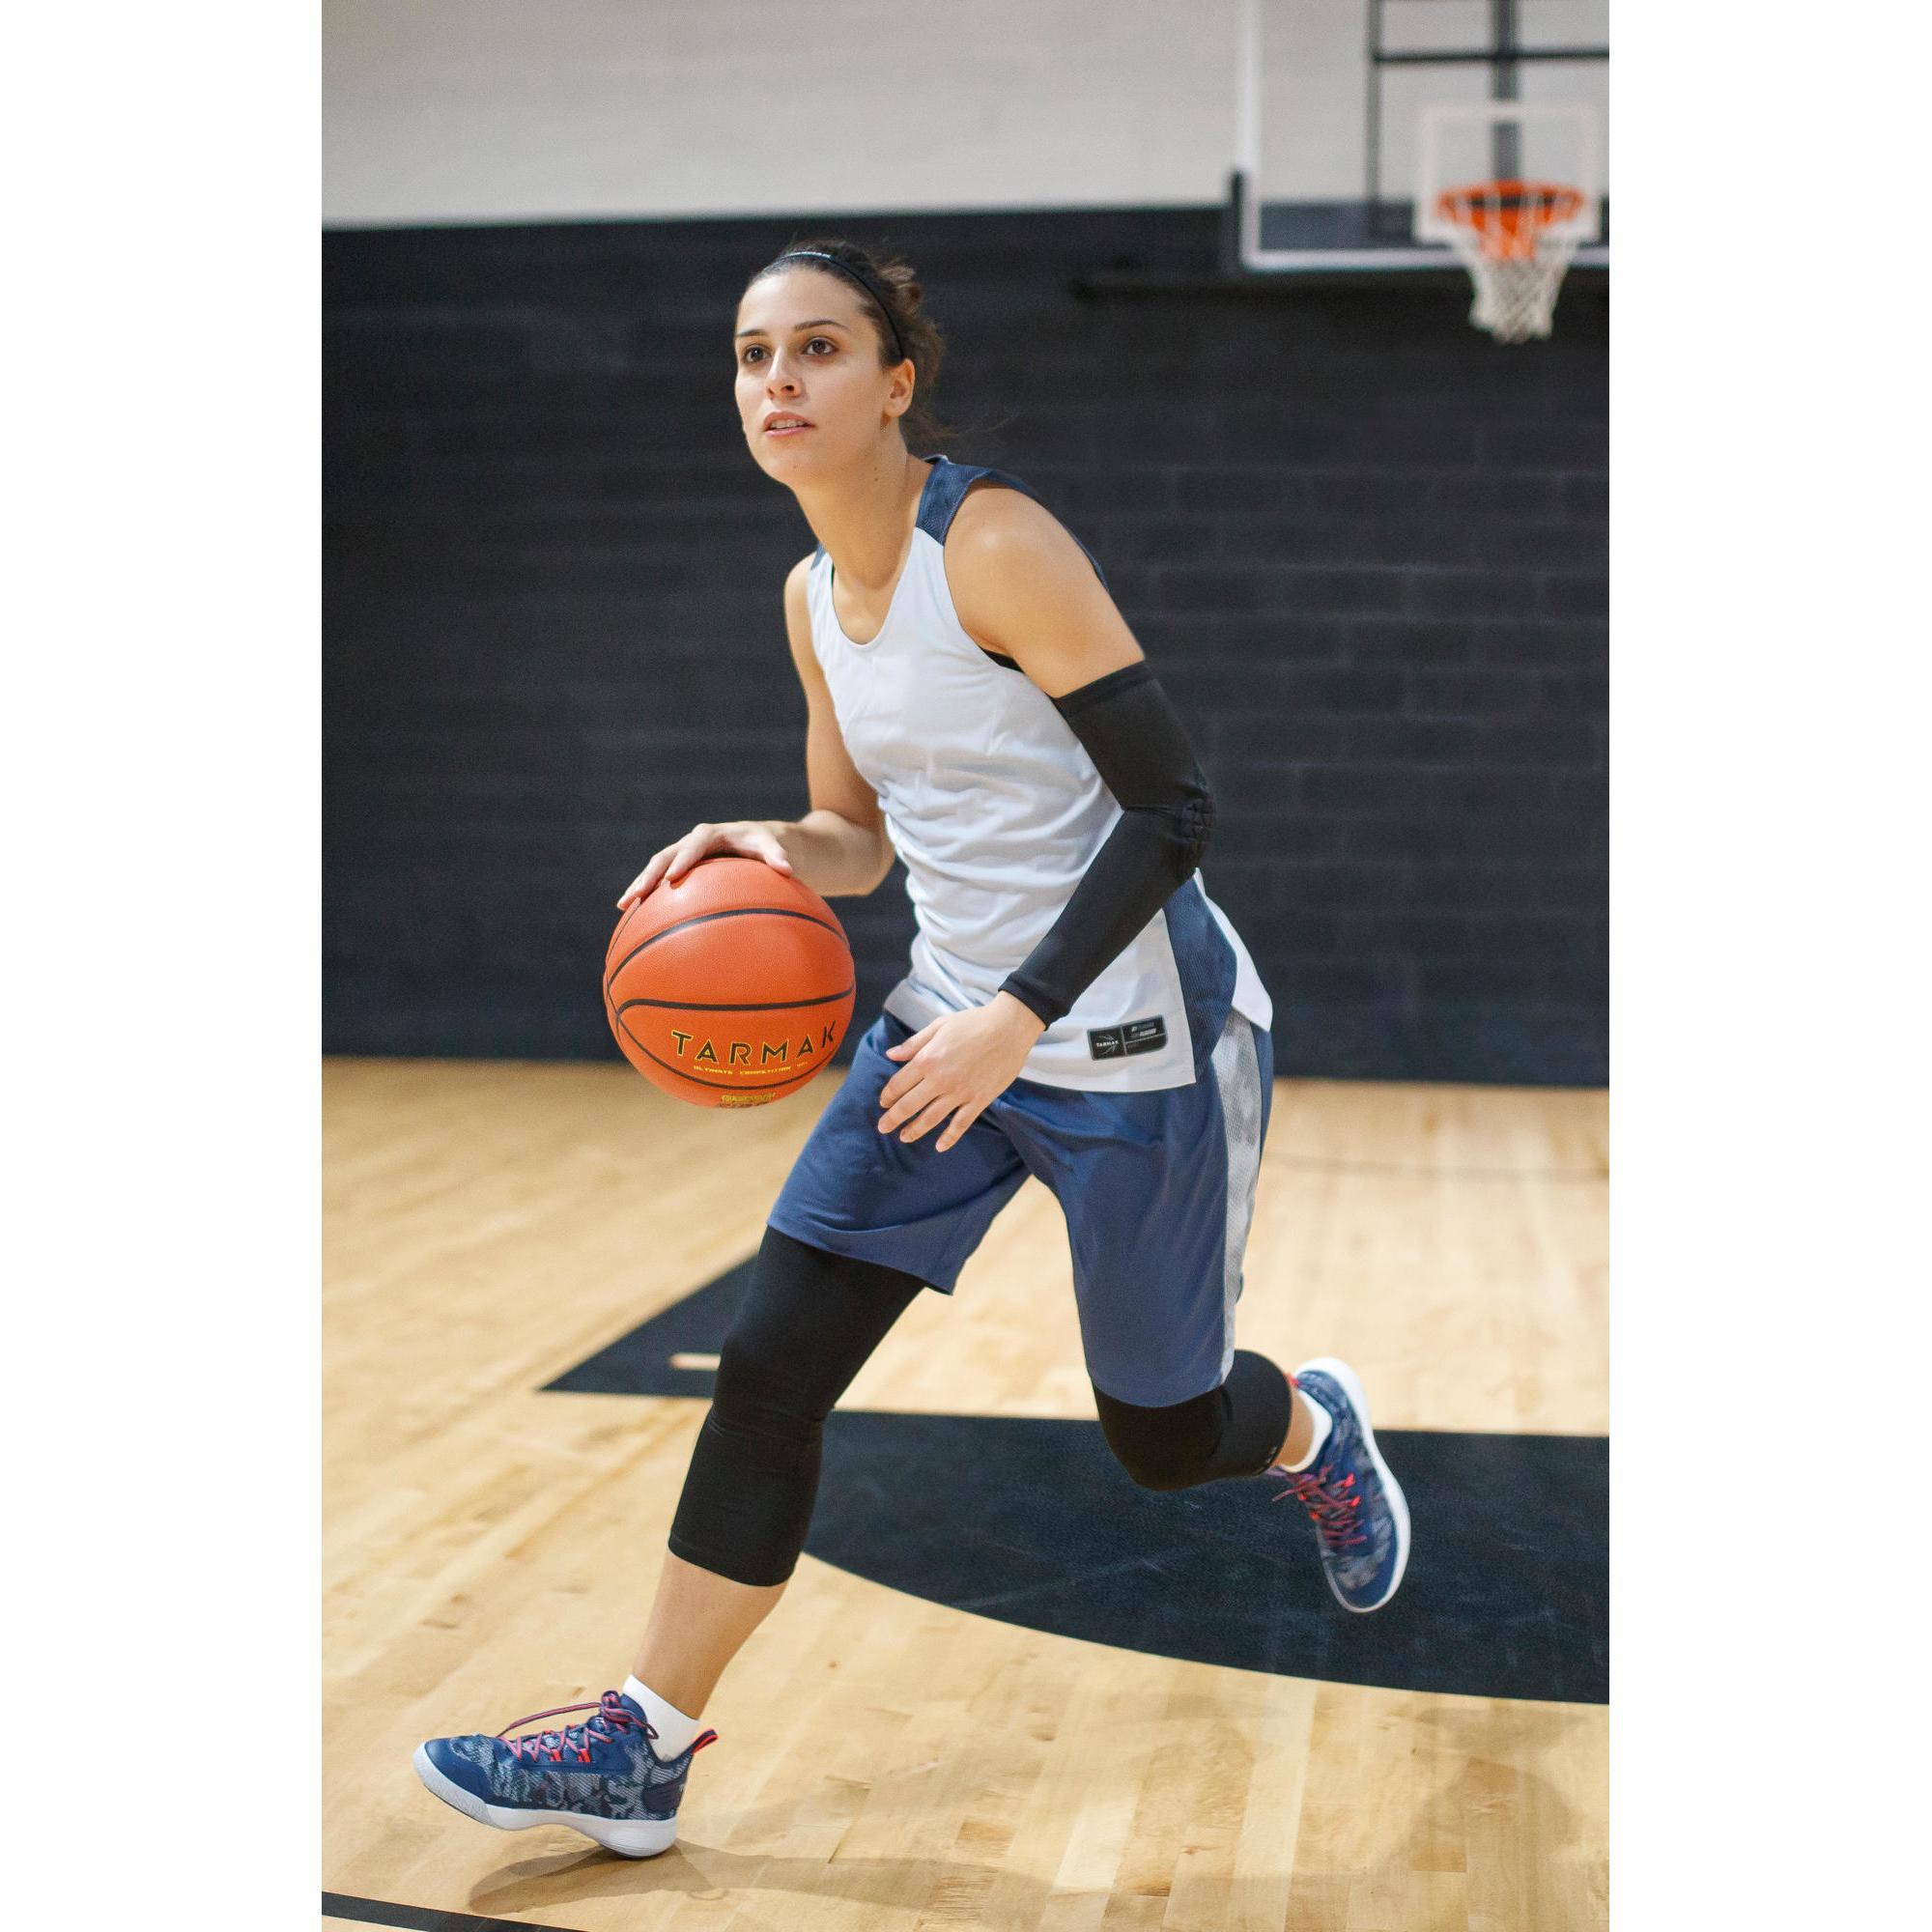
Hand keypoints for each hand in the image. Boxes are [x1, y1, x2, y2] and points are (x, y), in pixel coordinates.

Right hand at [617, 820, 791, 909]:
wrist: (753, 841)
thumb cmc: (764, 845)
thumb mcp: (772, 846)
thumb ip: (777, 856)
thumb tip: (788, 869)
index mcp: (711, 834)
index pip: (694, 845)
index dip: (682, 859)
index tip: (672, 877)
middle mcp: (691, 843)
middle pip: (664, 857)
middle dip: (649, 875)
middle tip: (636, 894)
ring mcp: (682, 856)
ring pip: (656, 870)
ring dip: (640, 886)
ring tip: (623, 906)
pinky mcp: (680, 870)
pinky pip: (660, 883)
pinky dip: (648, 897)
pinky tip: (632, 918)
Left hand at [878, 994, 1047, 1151]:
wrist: (1009, 1028)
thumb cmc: (974, 1022)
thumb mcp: (939, 1025)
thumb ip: (914, 1043)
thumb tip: (890, 1055)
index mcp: (927, 1059)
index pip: (899, 1084)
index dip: (888, 1095)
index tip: (883, 1102)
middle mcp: (940, 1079)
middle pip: (909, 1105)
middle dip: (893, 1119)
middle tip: (883, 1128)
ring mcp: (960, 1092)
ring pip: (931, 1118)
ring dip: (915, 1130)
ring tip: (904, 1137)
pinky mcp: (979, 1100)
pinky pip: (961, 1124)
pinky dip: (949, 1137)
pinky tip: (939, 1146)